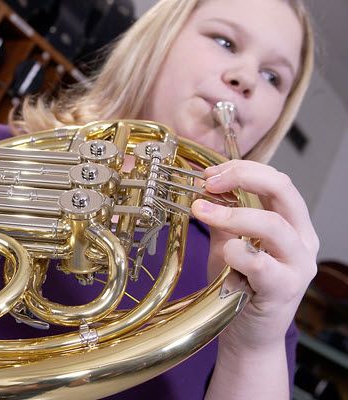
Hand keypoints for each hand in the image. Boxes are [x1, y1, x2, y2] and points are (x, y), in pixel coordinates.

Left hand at [191, 159, 318, 351]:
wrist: (247, 335)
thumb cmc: (239, 287)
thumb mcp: (228, 244)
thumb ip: (221, 218)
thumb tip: (202, 188)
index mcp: (291, 223)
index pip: (276, 180)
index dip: (242, 169)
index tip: (209, 174)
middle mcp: (302, 239)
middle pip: (283, 189)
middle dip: (242, 177)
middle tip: (208, 183)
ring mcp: (297, 264)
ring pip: (273, 224)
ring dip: (232, 213)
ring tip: (202, 211)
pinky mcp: (285, 288)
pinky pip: (260, 262)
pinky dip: (236, 252)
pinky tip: (224, 254)